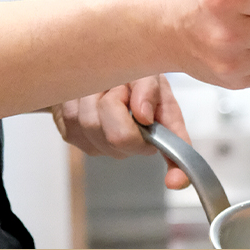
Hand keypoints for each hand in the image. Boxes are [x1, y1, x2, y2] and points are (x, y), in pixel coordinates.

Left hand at [51, 74, 191, 189]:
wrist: (97, 68)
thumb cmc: (128, 73)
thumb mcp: (148, 74)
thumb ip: (150, 91)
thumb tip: (144, 115)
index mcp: (158, 130)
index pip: (173, 153)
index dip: (177, 171)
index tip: (176, 180)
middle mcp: (130, 144)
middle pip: (120, 137)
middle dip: (116, 101)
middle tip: (119, 86)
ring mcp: (100, 145)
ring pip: (91, 123)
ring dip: (94, 95)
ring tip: (102, 85)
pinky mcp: (74, 137)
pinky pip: (71, 120)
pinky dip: (77, 98)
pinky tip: (86, 92)